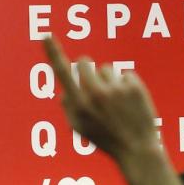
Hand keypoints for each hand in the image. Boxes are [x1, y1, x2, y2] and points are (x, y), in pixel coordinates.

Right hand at [44, 38, 159, 163]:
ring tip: (116, 102)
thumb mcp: (79, 128)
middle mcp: (95, 94)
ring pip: (106, 69)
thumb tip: (65, 90)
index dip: (53, 52)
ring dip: (108, 81)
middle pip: (86, 62)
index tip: (46, 35)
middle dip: (87, 68)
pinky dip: (126, 85)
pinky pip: (125, 74)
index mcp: (79, 104)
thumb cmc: (106, 139)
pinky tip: (130, 103)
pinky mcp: (134, 87)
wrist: (138, 149)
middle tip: (94, 84)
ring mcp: (115, 89)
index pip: (62, 72)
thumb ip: (69, 107)